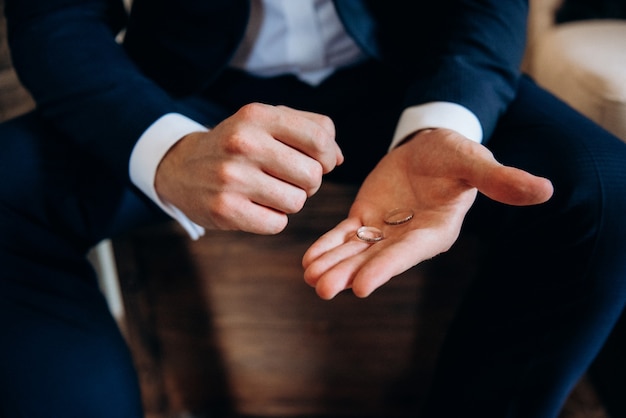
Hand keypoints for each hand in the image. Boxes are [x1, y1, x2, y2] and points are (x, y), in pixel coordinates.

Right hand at [155, 103, 343, 233]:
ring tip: (268, 191)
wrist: (182, 168)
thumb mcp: (267, 122)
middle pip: (313, 175)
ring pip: (297, 202)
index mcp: (258, 116)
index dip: (327, 156)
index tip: (317, 161)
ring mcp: (232, 178)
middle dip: (308, 182)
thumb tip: (338, 159)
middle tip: (287, 179)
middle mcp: (243, 143)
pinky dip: (272, 220)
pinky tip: (255, 207)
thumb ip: (310, 129)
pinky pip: (277, 224)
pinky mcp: (225, 210)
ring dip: (290, 202)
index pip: (320, 138)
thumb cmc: (238, 145)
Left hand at [302, 128, 553, 298]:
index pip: (408, 253)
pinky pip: (344, 235)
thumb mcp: (475, 162)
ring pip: (356, 251)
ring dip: (333, 265)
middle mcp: (408, 237)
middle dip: (350, 273)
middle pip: (376, 259)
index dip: (385, 268)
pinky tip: (308, 260)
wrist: (430, 148)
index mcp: (435, 230)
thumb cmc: (456, 155)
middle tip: (323, 290)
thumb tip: (545, 190)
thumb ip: (501, 179)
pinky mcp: (366, 218)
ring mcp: (385, 230)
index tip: (361, 286)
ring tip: (309, 279)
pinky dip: (328, 246)